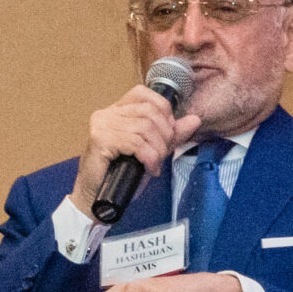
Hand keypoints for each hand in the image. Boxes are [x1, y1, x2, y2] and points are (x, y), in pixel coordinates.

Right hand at [71, 84, 202, 217]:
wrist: (97, 198)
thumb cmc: (121, 175)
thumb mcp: (152, 150)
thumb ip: (172, 135)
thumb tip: (195, 120)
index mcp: (117, 111)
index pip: (144, 93)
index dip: (163, 111)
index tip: (167, 133)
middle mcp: (106, 113)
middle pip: (149, 111)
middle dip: (164, 134)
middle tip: (162, 154)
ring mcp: (101, 125)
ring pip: (145, 127)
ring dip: (157, 149)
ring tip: (154, 164)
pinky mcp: (100, 139)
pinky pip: (135, 142)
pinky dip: (149, 157)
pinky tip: (149, 168)